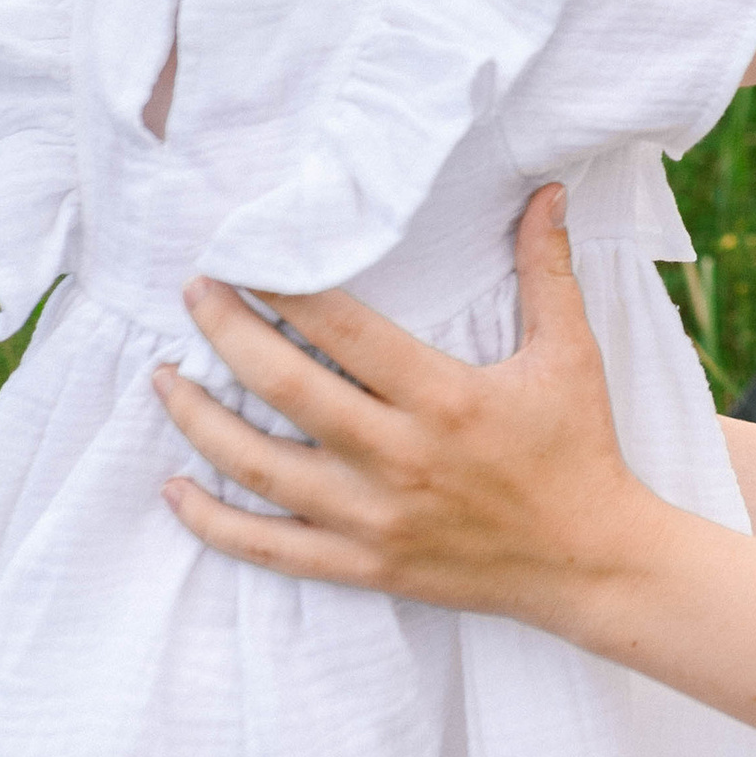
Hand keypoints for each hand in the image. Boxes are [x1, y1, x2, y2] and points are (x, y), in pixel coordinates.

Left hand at [151, 191, 649, 636]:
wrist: (591, 562)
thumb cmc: (580, 450)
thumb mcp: (570, 354)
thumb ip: (547, 270)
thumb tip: (548, 191)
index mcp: (443, 397)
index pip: (343, 330)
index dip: (285, 289)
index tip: (244, 257)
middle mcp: (399, 457)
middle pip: (285, 388)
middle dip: (226, 334)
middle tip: (192, 293)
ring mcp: (374, 518)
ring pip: (260, 468)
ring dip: (200, 420)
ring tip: (164, 379)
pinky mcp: (365, 565)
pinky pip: (270, 547)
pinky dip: (213, 522)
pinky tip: (176, 487)